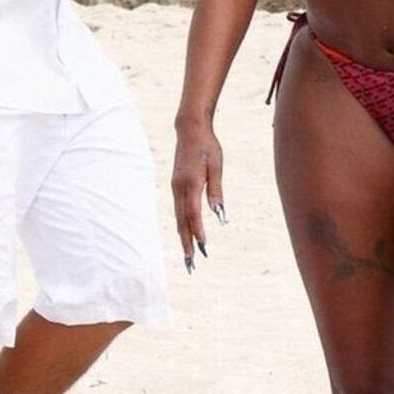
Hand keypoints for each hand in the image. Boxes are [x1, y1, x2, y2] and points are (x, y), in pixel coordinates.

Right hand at [171, 121, 225, 273]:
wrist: (190, 129)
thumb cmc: (208, 146)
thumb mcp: (216, 166)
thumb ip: (216, 190)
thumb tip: (219, 214)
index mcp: (191, 183)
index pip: (194, 213)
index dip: (198, 232)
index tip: (204, 247)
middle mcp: (179, 187)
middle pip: (182, 221)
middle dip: (187, 243)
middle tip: (191, 263)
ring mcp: (175, 187)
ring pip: (178, 217)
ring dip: (183, 236)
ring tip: (188, 254)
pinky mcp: (176, 185)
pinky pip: (178, 209)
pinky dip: (182, 224)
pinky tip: (186, 233)